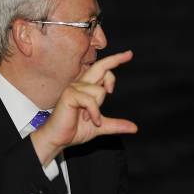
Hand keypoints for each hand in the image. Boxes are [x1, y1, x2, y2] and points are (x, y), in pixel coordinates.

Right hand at [31, 51, 136, 165]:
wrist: (59, 139)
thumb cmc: (75, 130)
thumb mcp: (101, 126)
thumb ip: (116, 125)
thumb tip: (134, 128)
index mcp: (87, 88)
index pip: (102, 70)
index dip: (115, 61)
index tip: (129, 54)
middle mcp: (81, 84)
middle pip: (101, 67)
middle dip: (115, 59)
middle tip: (130, 54)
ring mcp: (74, 88)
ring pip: (99, 91)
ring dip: (98, 109)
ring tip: (89, 119)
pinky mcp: (69, 95)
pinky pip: (91, 101)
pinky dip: (94, 113)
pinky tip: (90, 120)